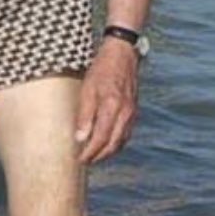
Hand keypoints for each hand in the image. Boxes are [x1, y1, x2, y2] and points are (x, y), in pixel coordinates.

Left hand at [75, 39, 139, 162]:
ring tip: (94, 155)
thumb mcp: (87, 89)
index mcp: (112, 107)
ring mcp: (132, 113)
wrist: (122, 54)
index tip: (80, 159)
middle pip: (113, 144)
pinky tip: (107, 142)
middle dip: (99, 156)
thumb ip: (84, 115)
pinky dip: (116, 142)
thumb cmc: (102, 69)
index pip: (101, 139)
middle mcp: (125, 113)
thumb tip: (80, 138)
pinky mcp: (134, 111)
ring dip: (108, 152)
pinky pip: (126, 133)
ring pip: (121, 141)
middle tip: (85, 160)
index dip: (90, 152)